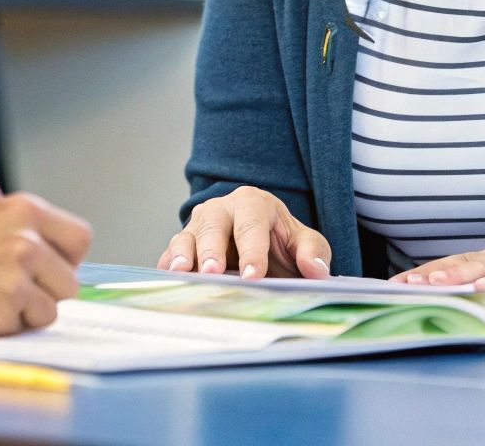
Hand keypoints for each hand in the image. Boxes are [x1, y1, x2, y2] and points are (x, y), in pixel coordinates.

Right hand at [0, 193, 92, 334]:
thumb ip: (24, 231)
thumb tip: (59, 258)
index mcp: (25, 210)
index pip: (80, 238)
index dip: (66, 258)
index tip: (49, 268)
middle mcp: (25, 241)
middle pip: (70, 282)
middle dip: (47, 292)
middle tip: (11, 290)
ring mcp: (15, 277)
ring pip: (51, 310)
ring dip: (26, 313)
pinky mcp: (2, 311)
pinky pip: (24, 329)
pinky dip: (5, 327)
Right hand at [156, 186, 331, 279]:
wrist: (261, 244)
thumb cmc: (281, 242)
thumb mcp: (304, 242)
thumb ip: (313, 252)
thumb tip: (316, 270)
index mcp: (253, 203)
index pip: (251, 225)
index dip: (252, 251)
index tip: (254, 276)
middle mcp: (221, 209)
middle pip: (213, 226)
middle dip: (212, 250)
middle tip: (212, 272)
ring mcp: (197, 226)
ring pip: (186, 237)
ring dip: (183, 255)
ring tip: (182, 272)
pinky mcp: (183, 245)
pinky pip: (170, 254)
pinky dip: (168, 267)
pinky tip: (168, 282)